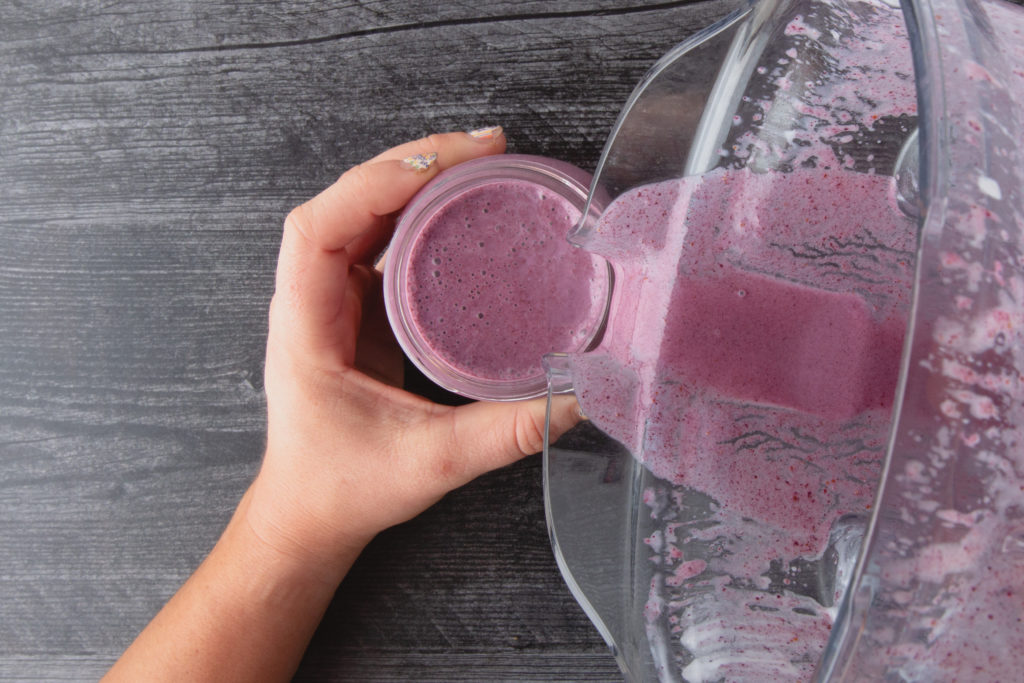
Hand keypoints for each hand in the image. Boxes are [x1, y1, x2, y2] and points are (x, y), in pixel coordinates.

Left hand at [247, 131, 582, 580]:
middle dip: (412, 164)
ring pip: (365, 213)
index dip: (376, 185)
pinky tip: (460, 201)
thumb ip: (506, 433)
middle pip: (348, 201)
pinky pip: (384, 238)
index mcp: (306, 327)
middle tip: (483, 148)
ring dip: (415, 178)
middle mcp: (311, 301)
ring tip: (477, 158)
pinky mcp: (359, 308)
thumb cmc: (343, 488)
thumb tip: (575, 397)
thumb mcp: (431, 463)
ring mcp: (334, 300)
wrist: (310, 513)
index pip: (321, 228)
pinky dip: (419, 210)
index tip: (441, 167)